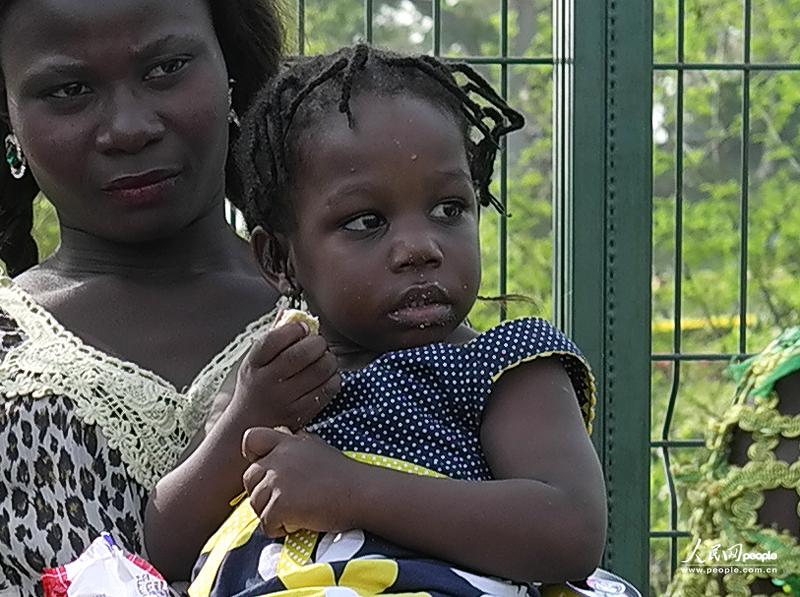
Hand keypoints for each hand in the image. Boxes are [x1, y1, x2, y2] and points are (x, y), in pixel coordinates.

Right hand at [231, 323, 340, 430]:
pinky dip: (333, 378)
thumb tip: (295, 314)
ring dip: (329, 359)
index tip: (303, 327)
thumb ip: (274, 338)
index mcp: (253, 365)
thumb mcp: (254, 362)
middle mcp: (267, 382)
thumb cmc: (256, 386)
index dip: (294, 329)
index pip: (273, 340)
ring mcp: (285, 400)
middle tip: (319, 343)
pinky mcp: (302, 413)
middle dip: (317, 343)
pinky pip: (327, 389)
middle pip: (300, 355)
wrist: (248, 425)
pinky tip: (327, 376)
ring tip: (325, 358)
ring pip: (318, 371)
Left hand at [241, 427, 359, 536]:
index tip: (269, 470)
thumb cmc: (344, 474)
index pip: (251, 439)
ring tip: (297, 512)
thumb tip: (282, 434)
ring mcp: (277, 481)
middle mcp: (279, 458)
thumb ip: (294, 443)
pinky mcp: (280, 504)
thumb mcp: (317, 447)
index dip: (254, 456)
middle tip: (286, 500)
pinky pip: (266, 524)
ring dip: (271, 513)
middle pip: (249, 478)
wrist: (361, 493)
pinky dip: (279, 529)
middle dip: (262, 492)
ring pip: (255, 504)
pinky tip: (299, 523)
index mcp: (287, 442)